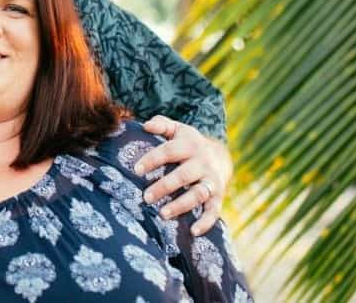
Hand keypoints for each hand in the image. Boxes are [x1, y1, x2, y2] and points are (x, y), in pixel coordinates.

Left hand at [134, 116, 232, 235]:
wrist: (220, 156)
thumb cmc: (188, 143)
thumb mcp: (177, 130)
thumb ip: (162, 125)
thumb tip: (145, 125)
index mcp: (190, 145)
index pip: (169, 152)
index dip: (152, 159)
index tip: (136, 170)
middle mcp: (202, 163)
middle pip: (183, 175)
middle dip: (165, 187)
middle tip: (146, 197)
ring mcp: (212, 181)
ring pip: (198, 194)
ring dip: (181, 205)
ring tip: (163, 214)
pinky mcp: (218, 197)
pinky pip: (214, 211)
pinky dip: (206, 222)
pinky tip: (193, 231)